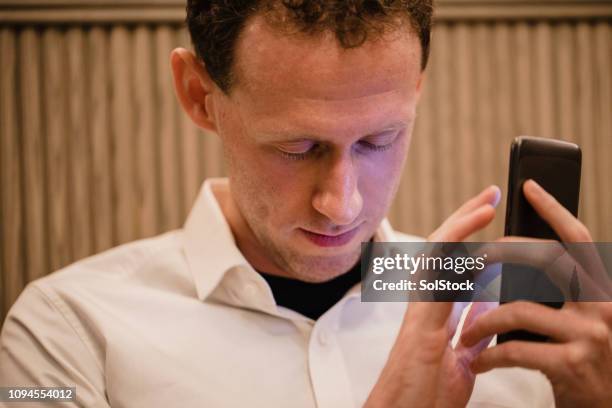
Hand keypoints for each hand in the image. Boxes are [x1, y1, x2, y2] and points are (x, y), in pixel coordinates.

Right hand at [366, 186, 500, 406]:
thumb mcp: (463, 357)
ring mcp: (421, 305)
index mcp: (439, 311)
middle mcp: (427, 302)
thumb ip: (473, 329)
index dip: (475, 239)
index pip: (458, 264)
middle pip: (446, 249)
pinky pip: (436, 273)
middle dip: (468, 220)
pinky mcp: (420, 314)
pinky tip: (473, 235)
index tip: (492, 220)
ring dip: (462, 224)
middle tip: (489, 197)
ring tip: (485, 204)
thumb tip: (488, 307)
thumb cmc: (425, 392)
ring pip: (437, 253)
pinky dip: (455, 249)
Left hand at [460, 179, 611, 407]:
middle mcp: (603, 306)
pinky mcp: (572, 363)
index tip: (528, 187)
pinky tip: (480, 361)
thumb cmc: (583, 362)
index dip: (553, 210)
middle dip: (503, 253)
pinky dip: (489, 354)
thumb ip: (560, 291)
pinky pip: (515, 348)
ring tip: (467, 333)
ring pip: (519, 307)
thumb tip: (517, 258)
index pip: (578, 240)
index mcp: (602, 291)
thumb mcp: (580, 320)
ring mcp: (590, 335)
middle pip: (546, 260)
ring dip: (483, 320)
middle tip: (474, 258)